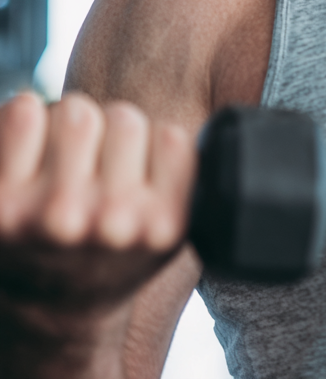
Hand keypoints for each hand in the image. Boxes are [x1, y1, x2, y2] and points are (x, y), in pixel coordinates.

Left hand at [0, 91, 193, 312]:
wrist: (53, 307)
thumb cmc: (118, 250)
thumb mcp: (173, 224)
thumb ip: (192, 175)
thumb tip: (212, 126)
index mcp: (163, 226)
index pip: (172, 136)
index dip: (153, 148)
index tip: (140, 177)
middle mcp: (110, 223)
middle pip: (124, 118)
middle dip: (112, 133)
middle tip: (100, 169)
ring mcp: (52, 214)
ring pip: (76, 110)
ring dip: (71, 124)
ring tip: (68, 161)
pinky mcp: (2, 206)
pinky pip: (24, 111)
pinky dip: (27, 119)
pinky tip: (32, 154)